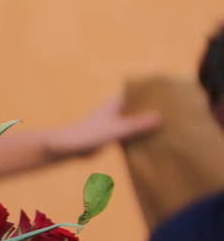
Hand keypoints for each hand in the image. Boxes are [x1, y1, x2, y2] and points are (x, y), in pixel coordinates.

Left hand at [45, 96, 161, 159]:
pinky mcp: (109, 136)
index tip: (169, 92)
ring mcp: (112, 123)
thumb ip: (136, 124)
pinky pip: (128, 134)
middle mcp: (114, 111)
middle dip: (152, 109)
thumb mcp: (116, 129)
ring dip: (145, 123)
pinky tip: (151, 141)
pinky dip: (138, 136)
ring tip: (167, 125)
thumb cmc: (88, 135)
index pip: (137, 93)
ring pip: (133, 121)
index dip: (151, 92)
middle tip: (174, 111)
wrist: (65, 149)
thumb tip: (159, 117)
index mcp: (115, 104)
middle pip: (137, 107)